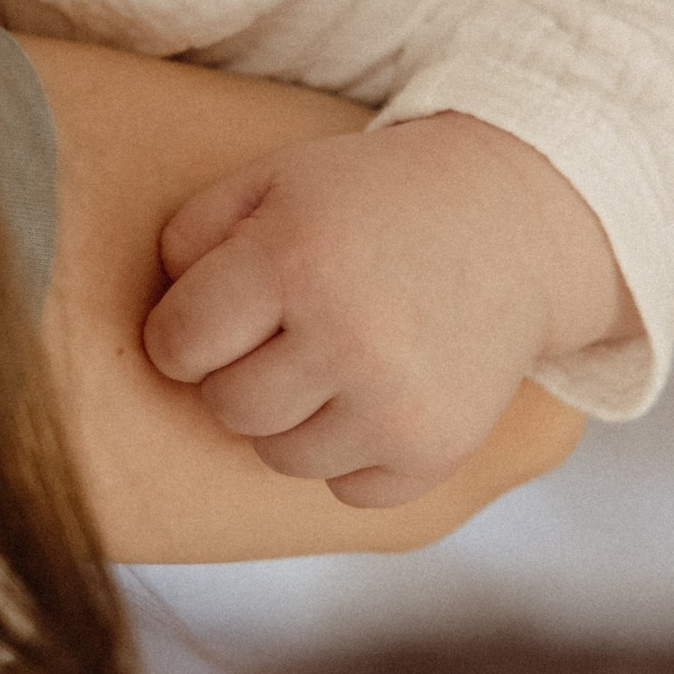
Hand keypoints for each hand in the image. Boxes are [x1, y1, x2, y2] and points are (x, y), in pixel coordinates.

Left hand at [141, 112, 630, 510]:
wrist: (512, 221)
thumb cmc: (370, 201)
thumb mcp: (273, 183)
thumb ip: (190, 241)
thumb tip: (160, 336)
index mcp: (293, 259)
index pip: (176, 345)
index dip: (186, 330)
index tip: (218, 314)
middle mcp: (347, 337)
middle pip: (226, 408)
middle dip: (238, 372)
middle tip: (285, 331)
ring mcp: (395, 403)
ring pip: (280, 457)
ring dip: (292, 416)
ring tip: (336, 355)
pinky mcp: (435, 450)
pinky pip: (347, 490)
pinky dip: (353, 452)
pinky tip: (379, 391)